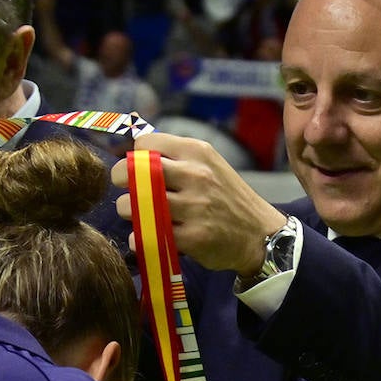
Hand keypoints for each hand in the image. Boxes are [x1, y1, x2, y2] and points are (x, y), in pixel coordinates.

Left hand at [110, 132, 286, 275]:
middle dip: (121, 180)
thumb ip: (175, 157)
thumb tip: (133, 152)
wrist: (259, 233)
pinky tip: (148, 235)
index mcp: (196, 151)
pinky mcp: (193, 237)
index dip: (135, 156)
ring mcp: (194, 206)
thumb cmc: (226, 197)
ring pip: (134, 204)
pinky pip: (147, 235)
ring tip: (139, 214)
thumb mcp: (208, 164)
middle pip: (133, 170)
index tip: (137, 169)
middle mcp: (195, 175)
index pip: (145, 143)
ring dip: (129, 211)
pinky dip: (140, 237)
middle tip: (128, 190)